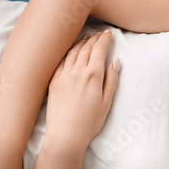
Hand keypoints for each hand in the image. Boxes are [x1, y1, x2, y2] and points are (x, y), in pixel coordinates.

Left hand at [45, 31, 119, 149]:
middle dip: (94, 38)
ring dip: (81, 42)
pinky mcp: (53, 82)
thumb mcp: (107, 103)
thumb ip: (111, 80)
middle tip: (100, 34)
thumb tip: (115, 62)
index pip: (99, 49)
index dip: (104, 39)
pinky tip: (71, 51)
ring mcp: (63, 75)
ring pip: (73, 51)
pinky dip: (68, 52)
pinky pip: (61, 61)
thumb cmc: (89, 123)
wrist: (65, 136)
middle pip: (86, 47)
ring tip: (87, 38)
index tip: (108, 33)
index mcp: (92, 75)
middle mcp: (76, 71)